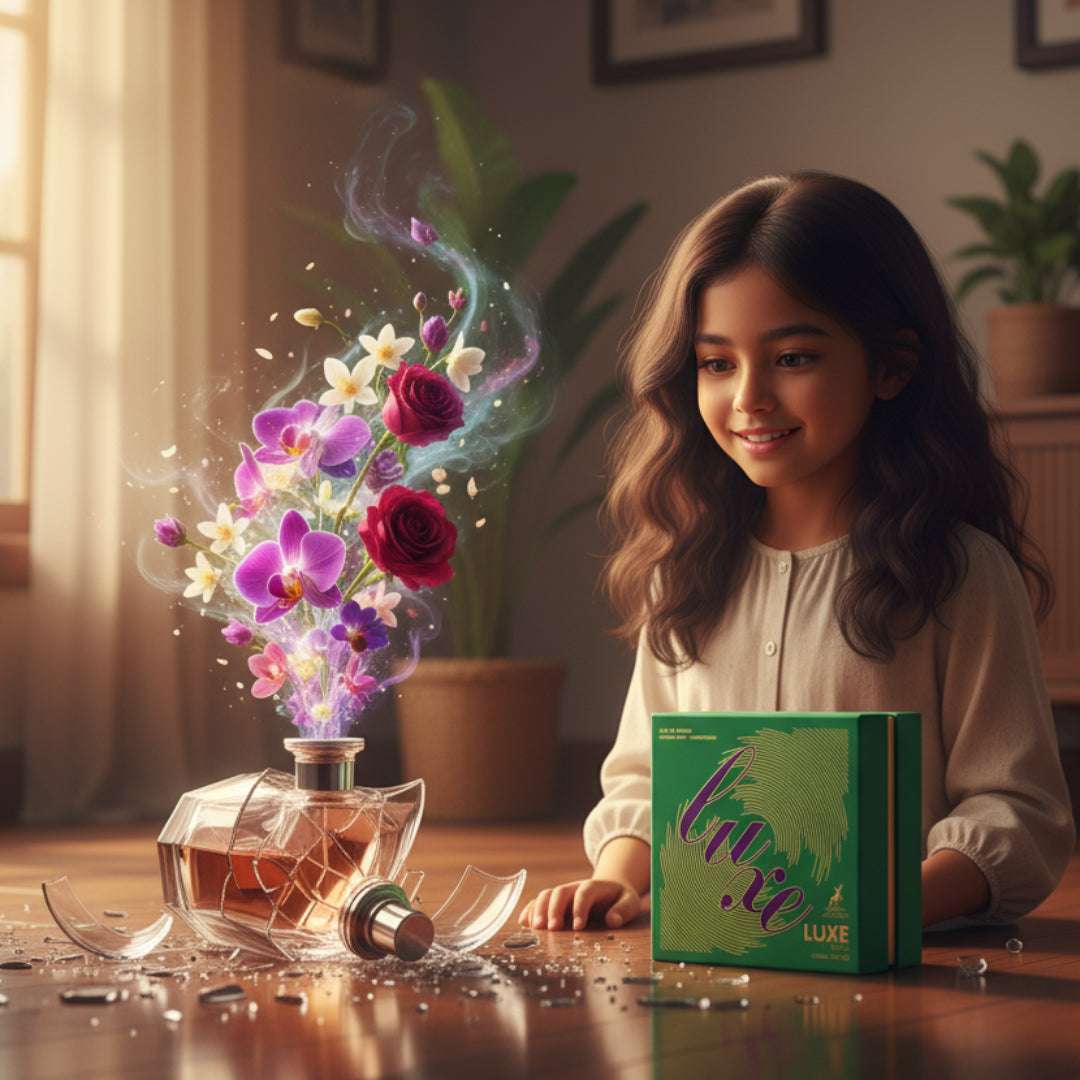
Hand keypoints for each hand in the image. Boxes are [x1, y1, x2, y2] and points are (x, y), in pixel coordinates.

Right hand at [518, 878, 642, 931]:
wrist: (610, 889)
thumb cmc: (620, 899)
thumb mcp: (630, 902)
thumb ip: (623, 911)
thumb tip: (613, 921)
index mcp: (594, 886)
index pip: (585, 892)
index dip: (580, 908)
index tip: (578, 927)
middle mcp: (575, 887)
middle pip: (560, 892)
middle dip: (554, 909)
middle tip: (551, 929)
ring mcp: (563, 894)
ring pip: (546, 895)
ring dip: (539, 910)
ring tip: (536, 928)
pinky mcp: (555, 902)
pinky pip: (539, 902)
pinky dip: (530, 910)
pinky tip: (524, 923)